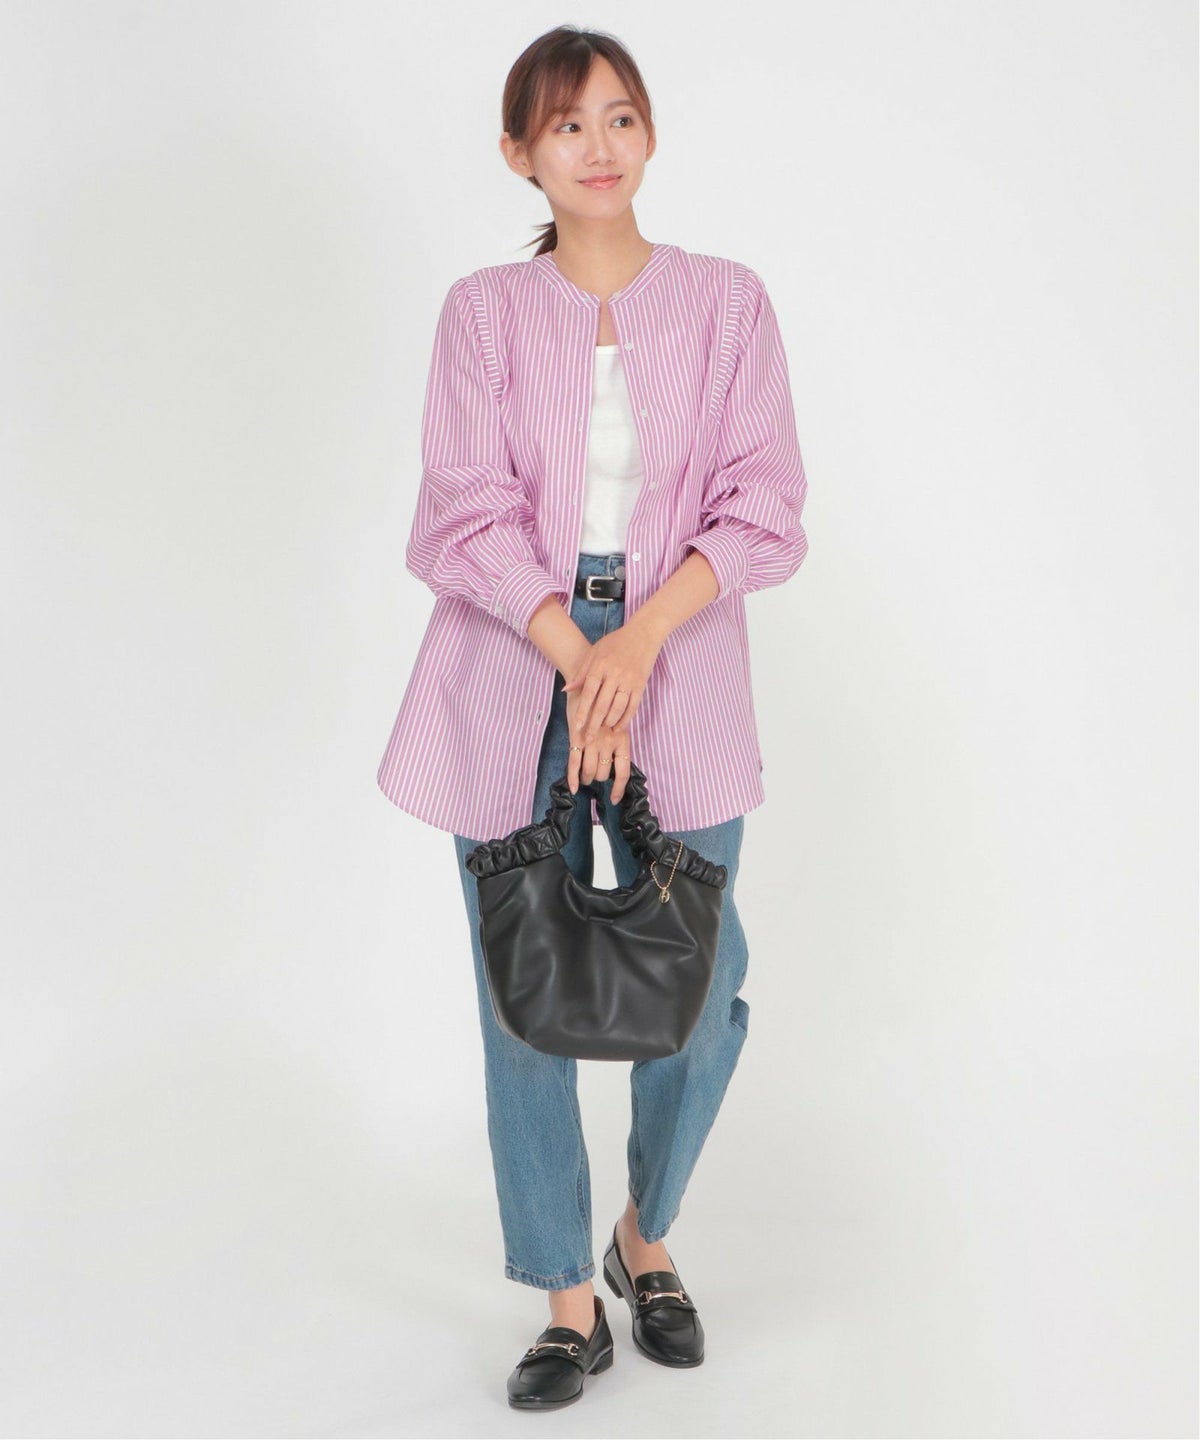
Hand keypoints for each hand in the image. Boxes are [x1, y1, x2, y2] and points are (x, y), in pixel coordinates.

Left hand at [561, 613, 662, 743]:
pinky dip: (625, 719)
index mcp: (600, 665)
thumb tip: (566, 690)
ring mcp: (629, 680)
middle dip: (594, 724)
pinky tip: (618, 728)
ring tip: (602, 730)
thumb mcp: (594, 652)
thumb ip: (581, 672)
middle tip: (588, 739)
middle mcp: (615, 674)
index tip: (577, 726)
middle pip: (602, 704)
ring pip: (618, 708)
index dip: (582, 711)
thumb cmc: (615, 642)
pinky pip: (632, 706)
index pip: (589, 693)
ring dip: (609, 722)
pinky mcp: (641, 685)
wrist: (643, 634)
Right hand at [564, 687, 632, 802]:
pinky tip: (573, 789)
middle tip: (594, 777)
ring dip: (587, 777)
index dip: (619, 788)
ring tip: (585, 778)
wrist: (587, 681)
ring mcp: (591, 741)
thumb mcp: (616, 719)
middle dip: (598, 778)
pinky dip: (573, 777)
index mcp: (622, 739)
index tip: (614, 799)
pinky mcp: (576, 738)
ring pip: (590, 770)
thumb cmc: (603, 701)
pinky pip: (574, 762)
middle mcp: (608, 742)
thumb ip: (617, 737)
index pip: (623, 771)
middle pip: (605, 773)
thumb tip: (614, 759)